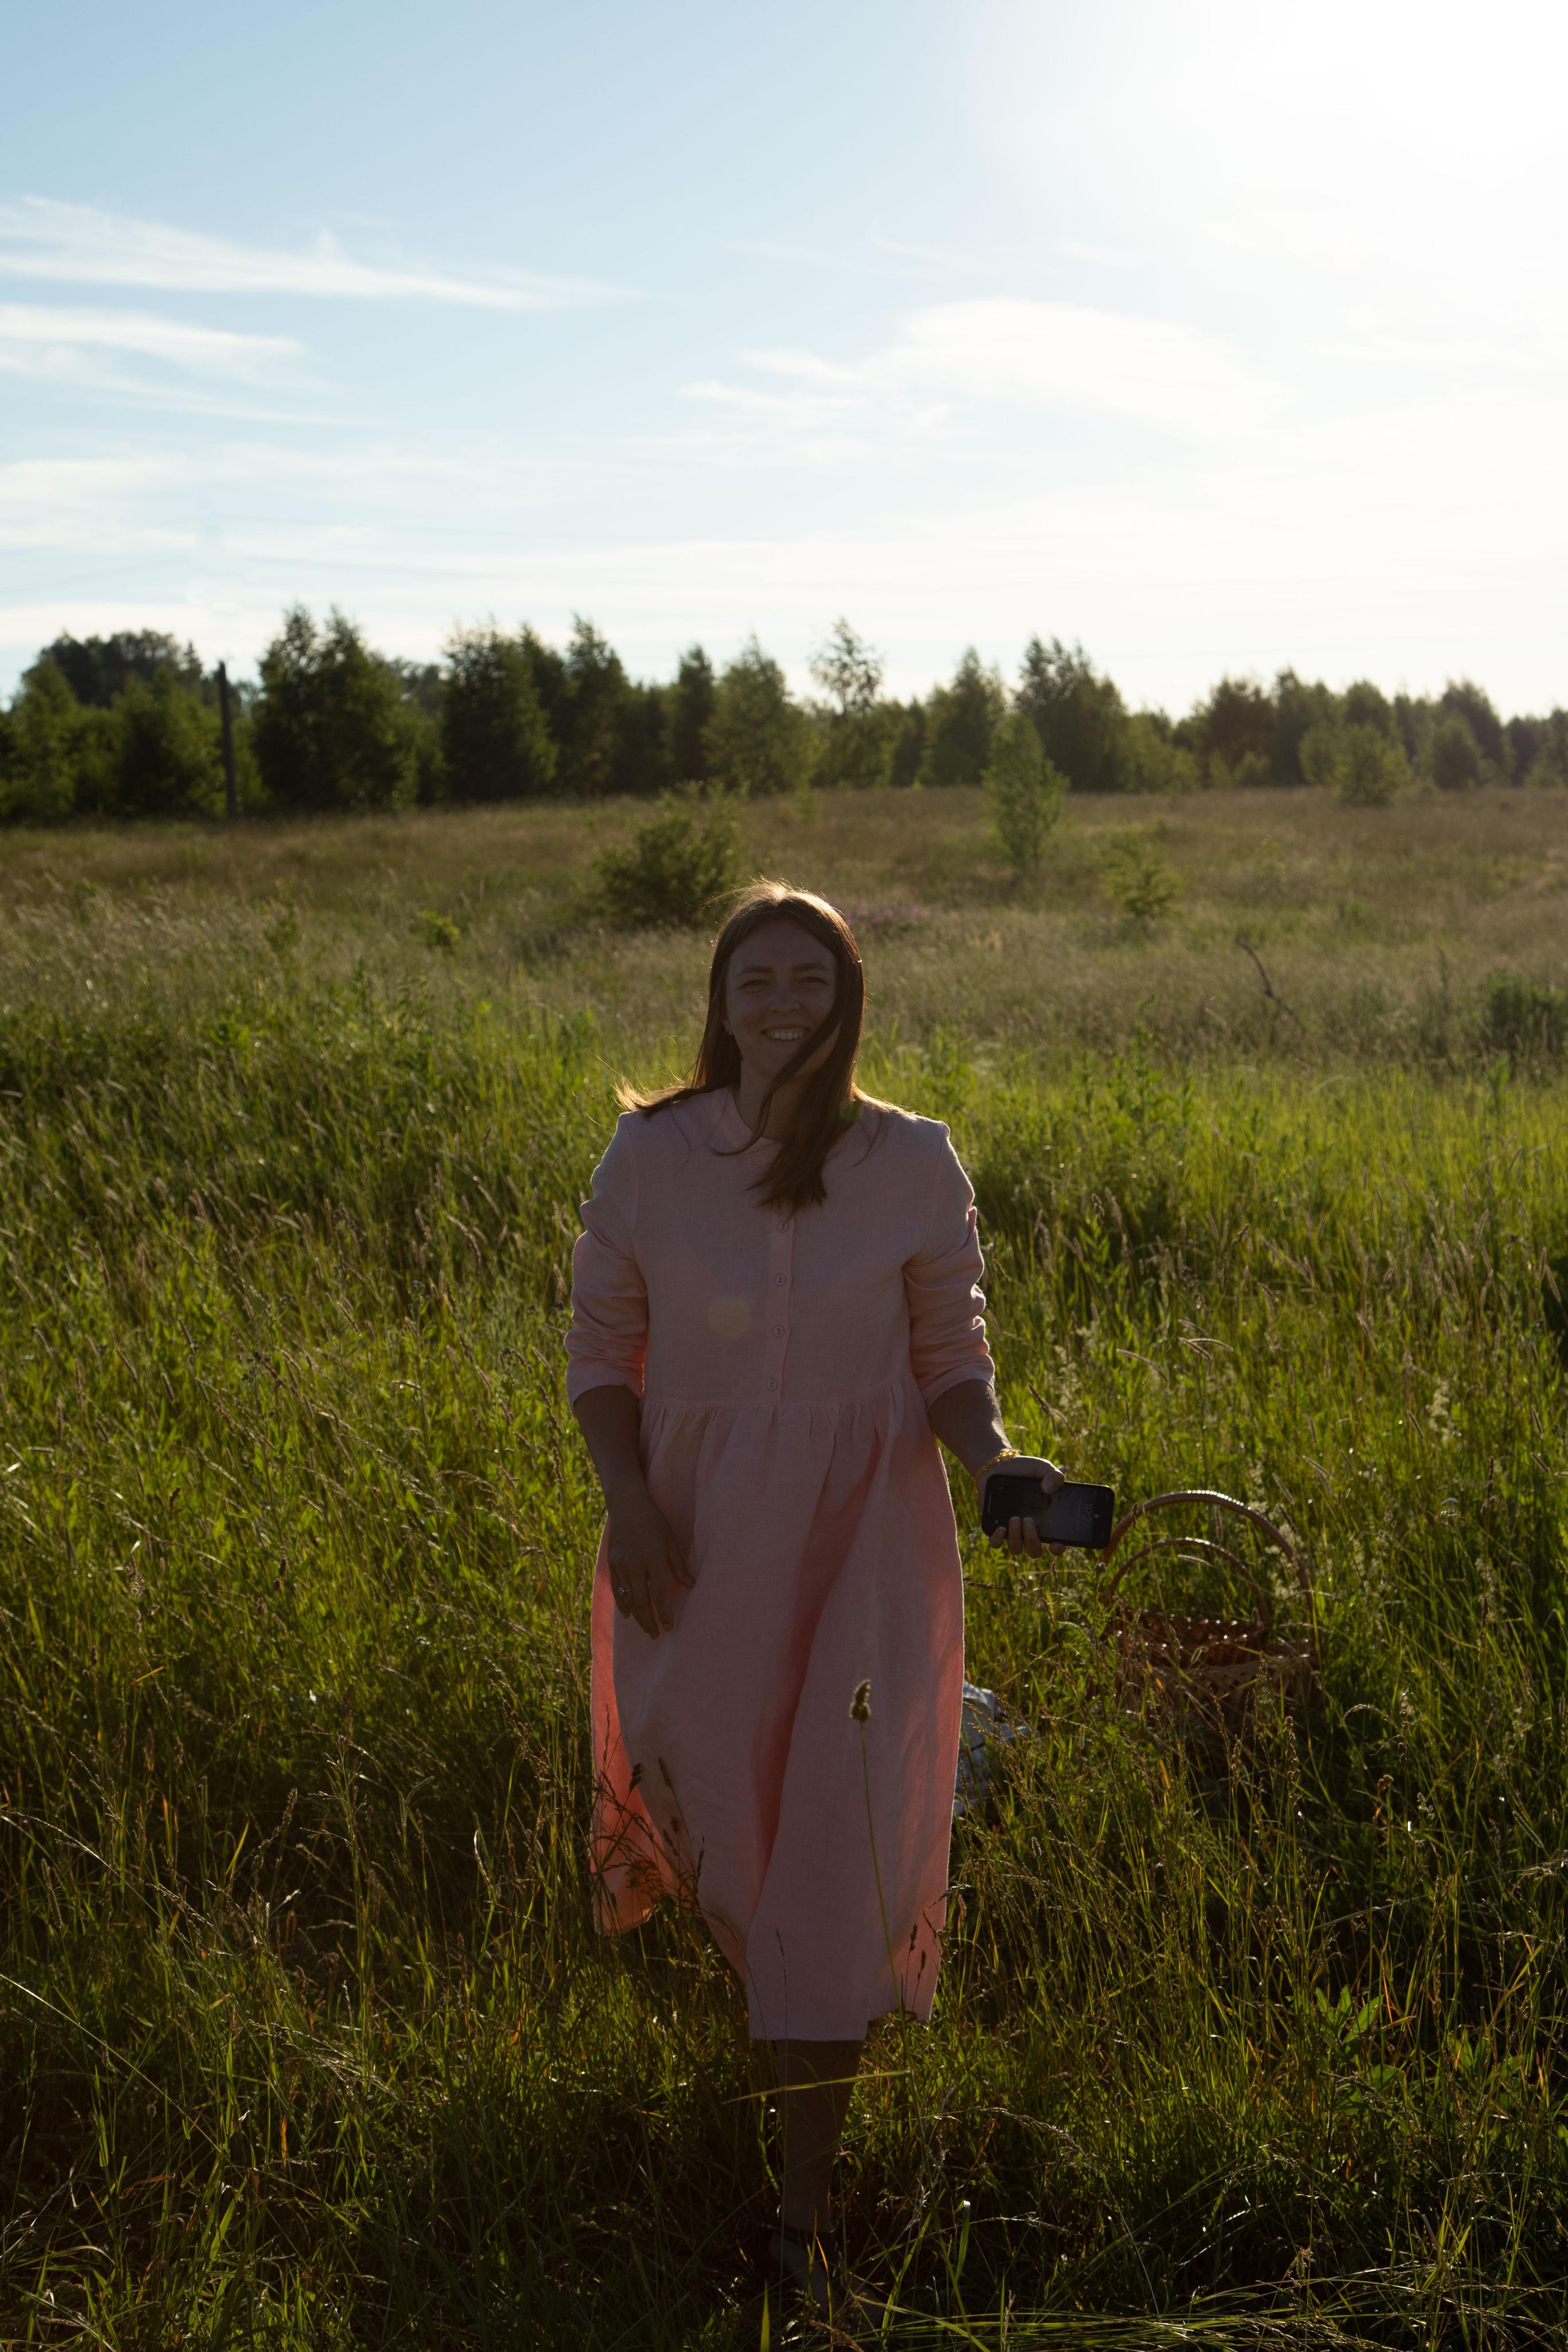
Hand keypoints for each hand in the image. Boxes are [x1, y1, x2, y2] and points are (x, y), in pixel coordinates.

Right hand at [604, 1486, 692, 1638]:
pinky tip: (628, 1614)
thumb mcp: (671, 1541)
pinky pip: (617, 1589)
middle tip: (656, 1635)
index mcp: (654, 1560)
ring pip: (628, 1598)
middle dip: (649, 1622)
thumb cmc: (654, 1521)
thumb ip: (679, 1566)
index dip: (664, 1614)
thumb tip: (691, 1586)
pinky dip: (622, 1603)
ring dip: (637, 1616)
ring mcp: (621, 1565)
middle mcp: (636, 1566)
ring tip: (646, 1628)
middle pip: (642, 1602)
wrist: (627, 1505)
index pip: (659, 1595)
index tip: (669, 1627)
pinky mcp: (612, 1563)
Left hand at [980, 1455, 1066, 1557]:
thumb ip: (1053, 1474)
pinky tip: (1000, 1527)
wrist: (998, 1466)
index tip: (1056, 1544)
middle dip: (1033, 1540)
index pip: (1056, 1542)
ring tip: (1014, 1518)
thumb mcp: (1041, 1467)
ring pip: (1016, 1548)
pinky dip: (997, 1539)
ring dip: (1016, 1537)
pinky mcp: (995, 1527)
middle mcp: (1030, 1529)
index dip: (1058, 1548)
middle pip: (1035, 1551)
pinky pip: (996, 1543)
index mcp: (1046, 1520)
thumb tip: (1048, 1488)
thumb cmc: (1024, 1469)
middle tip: (1028, 1520)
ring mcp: (1012, 1530)